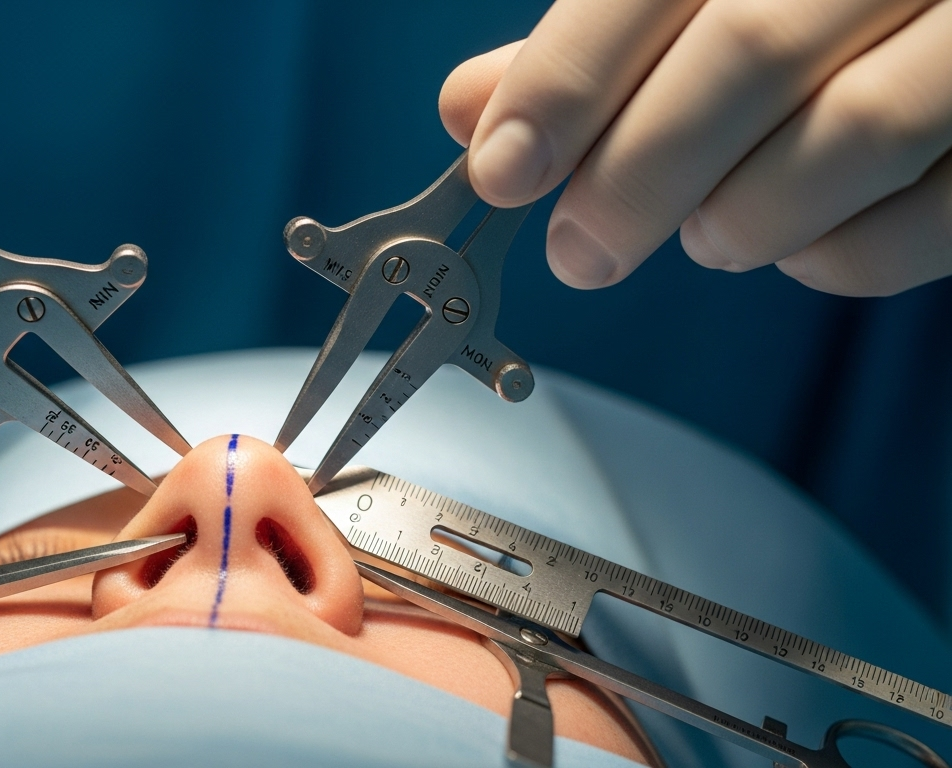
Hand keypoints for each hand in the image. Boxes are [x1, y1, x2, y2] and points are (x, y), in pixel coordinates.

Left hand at [440, 0, 951, 296]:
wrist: (943, 20)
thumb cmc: (817, 12)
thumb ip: (600, 46)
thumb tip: (473, 109)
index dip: (566, 79)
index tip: (502, 167)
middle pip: (748, 54)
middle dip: (634, 177)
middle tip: (581, 249)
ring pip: (851, 134)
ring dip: (740, 217)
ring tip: (703, 234)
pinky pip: (932, 216)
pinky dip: (836, 256)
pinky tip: (797, 241)